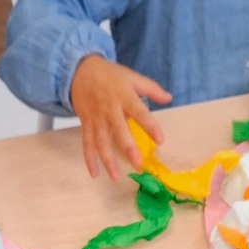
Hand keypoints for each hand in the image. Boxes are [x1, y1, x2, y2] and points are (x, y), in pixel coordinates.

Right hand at [69, 56, 170, 181]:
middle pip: (118, 130)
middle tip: (137, 163)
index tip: (160, 140)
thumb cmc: (110, 75)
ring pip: (101, 142)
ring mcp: (96, 119)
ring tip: (115, 176)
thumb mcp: (132, 77)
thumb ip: (151, 89)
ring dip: (107, 160)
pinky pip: (87, 144)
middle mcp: (109, 109)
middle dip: (127, 147)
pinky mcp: (86, 125)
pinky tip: (95, 174)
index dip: (150, 126)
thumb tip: (169, 98)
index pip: (139, 112)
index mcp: (124, 96)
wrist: (80, 72)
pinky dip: (89, 159)